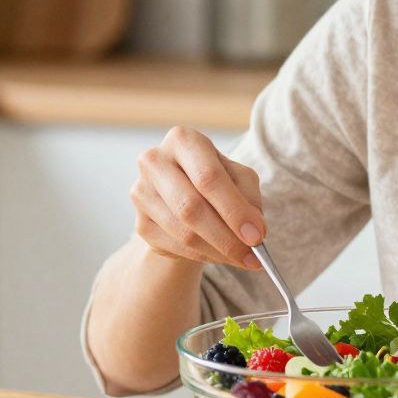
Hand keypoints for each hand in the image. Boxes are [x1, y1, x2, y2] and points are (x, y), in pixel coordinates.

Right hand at [130, 127, 263, 269]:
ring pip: (184, 233)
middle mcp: (155, 161)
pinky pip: (177, 247)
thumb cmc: (217, 181)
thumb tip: (254, 232)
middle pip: (191, 207)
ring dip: (218, 251)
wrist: (184, 198)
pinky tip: (220, 254)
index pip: (209, 177)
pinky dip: (204, 256)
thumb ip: (249, 200)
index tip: (256, 235)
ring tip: (242, 258)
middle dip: (227, 237)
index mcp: (182, 140)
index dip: (234, 209)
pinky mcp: (141, 224)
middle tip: (252, 255)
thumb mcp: (239, 179)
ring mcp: (142, 193)